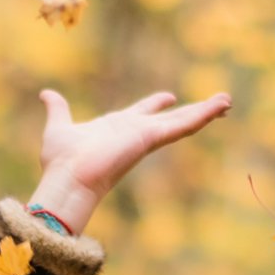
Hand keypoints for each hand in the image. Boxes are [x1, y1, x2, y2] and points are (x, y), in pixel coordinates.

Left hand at [29, 86, 231, 234]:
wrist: (68, 181)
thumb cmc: (61, 161)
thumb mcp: (59, 126)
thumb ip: (57, 109)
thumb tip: (46, 94)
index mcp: (117, 128)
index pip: (143, 114)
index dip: (156, 105)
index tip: (169, 97)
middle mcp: (135, 133)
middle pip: (171, 119)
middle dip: (192, 111)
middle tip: (215, 104)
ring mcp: (145, 136)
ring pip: (182, 122)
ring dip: (206, 111)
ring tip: (228, 101)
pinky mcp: (151, 137)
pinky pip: (183, 124)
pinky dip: (203, 114)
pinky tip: (221, 105)